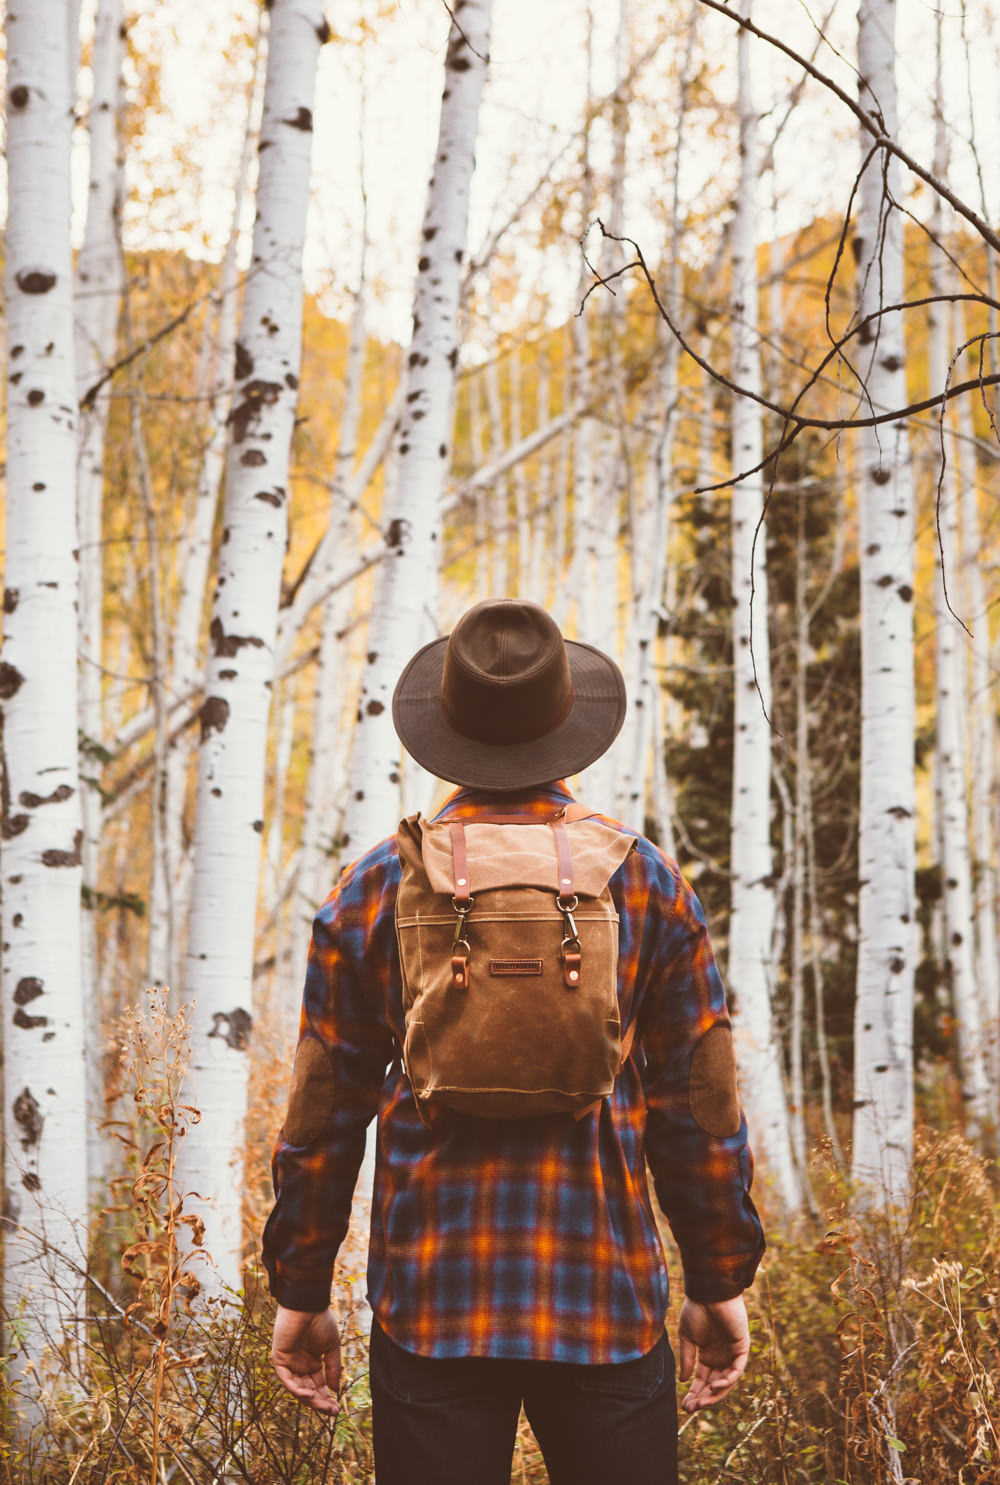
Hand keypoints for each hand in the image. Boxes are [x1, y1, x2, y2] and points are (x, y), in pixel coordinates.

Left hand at [271, 1304, 341, 1416]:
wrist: (309, 1305)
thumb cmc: (321, 1322)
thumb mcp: (331, 1348)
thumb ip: (332, 1368)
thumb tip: (335, 1390)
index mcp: (312, 1363)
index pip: (318, 1386)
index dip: (327, 1398)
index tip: (337, 1409)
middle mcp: (300, 1366)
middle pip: (308, 1391)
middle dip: (320, 1403)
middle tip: (332, 1412)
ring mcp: (289, 1363)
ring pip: (297, 1389)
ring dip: (309, 1399)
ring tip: (322, 1405)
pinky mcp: (279, 1359)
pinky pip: (286, 1380)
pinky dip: (296, 1389)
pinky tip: (308, 1394)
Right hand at [677, 1294, 749, 1411]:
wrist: (708, 1291)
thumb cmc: (696, 1309)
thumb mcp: (687, 1337)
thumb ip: (687, 1359)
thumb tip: (684, 1381)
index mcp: (707, 1354)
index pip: (702, 1379)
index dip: (694, 1393)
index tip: (684, 1406)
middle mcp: (721, 1356)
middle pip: (714, 1384)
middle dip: (704, 1397)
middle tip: (691, 1409)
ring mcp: (732, 1352)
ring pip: (727, 1381)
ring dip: (716, 1393)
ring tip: (702, 1402)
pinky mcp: (742, 1347)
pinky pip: (737, 1369)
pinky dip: (728, 1379)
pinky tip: (716, 1385)